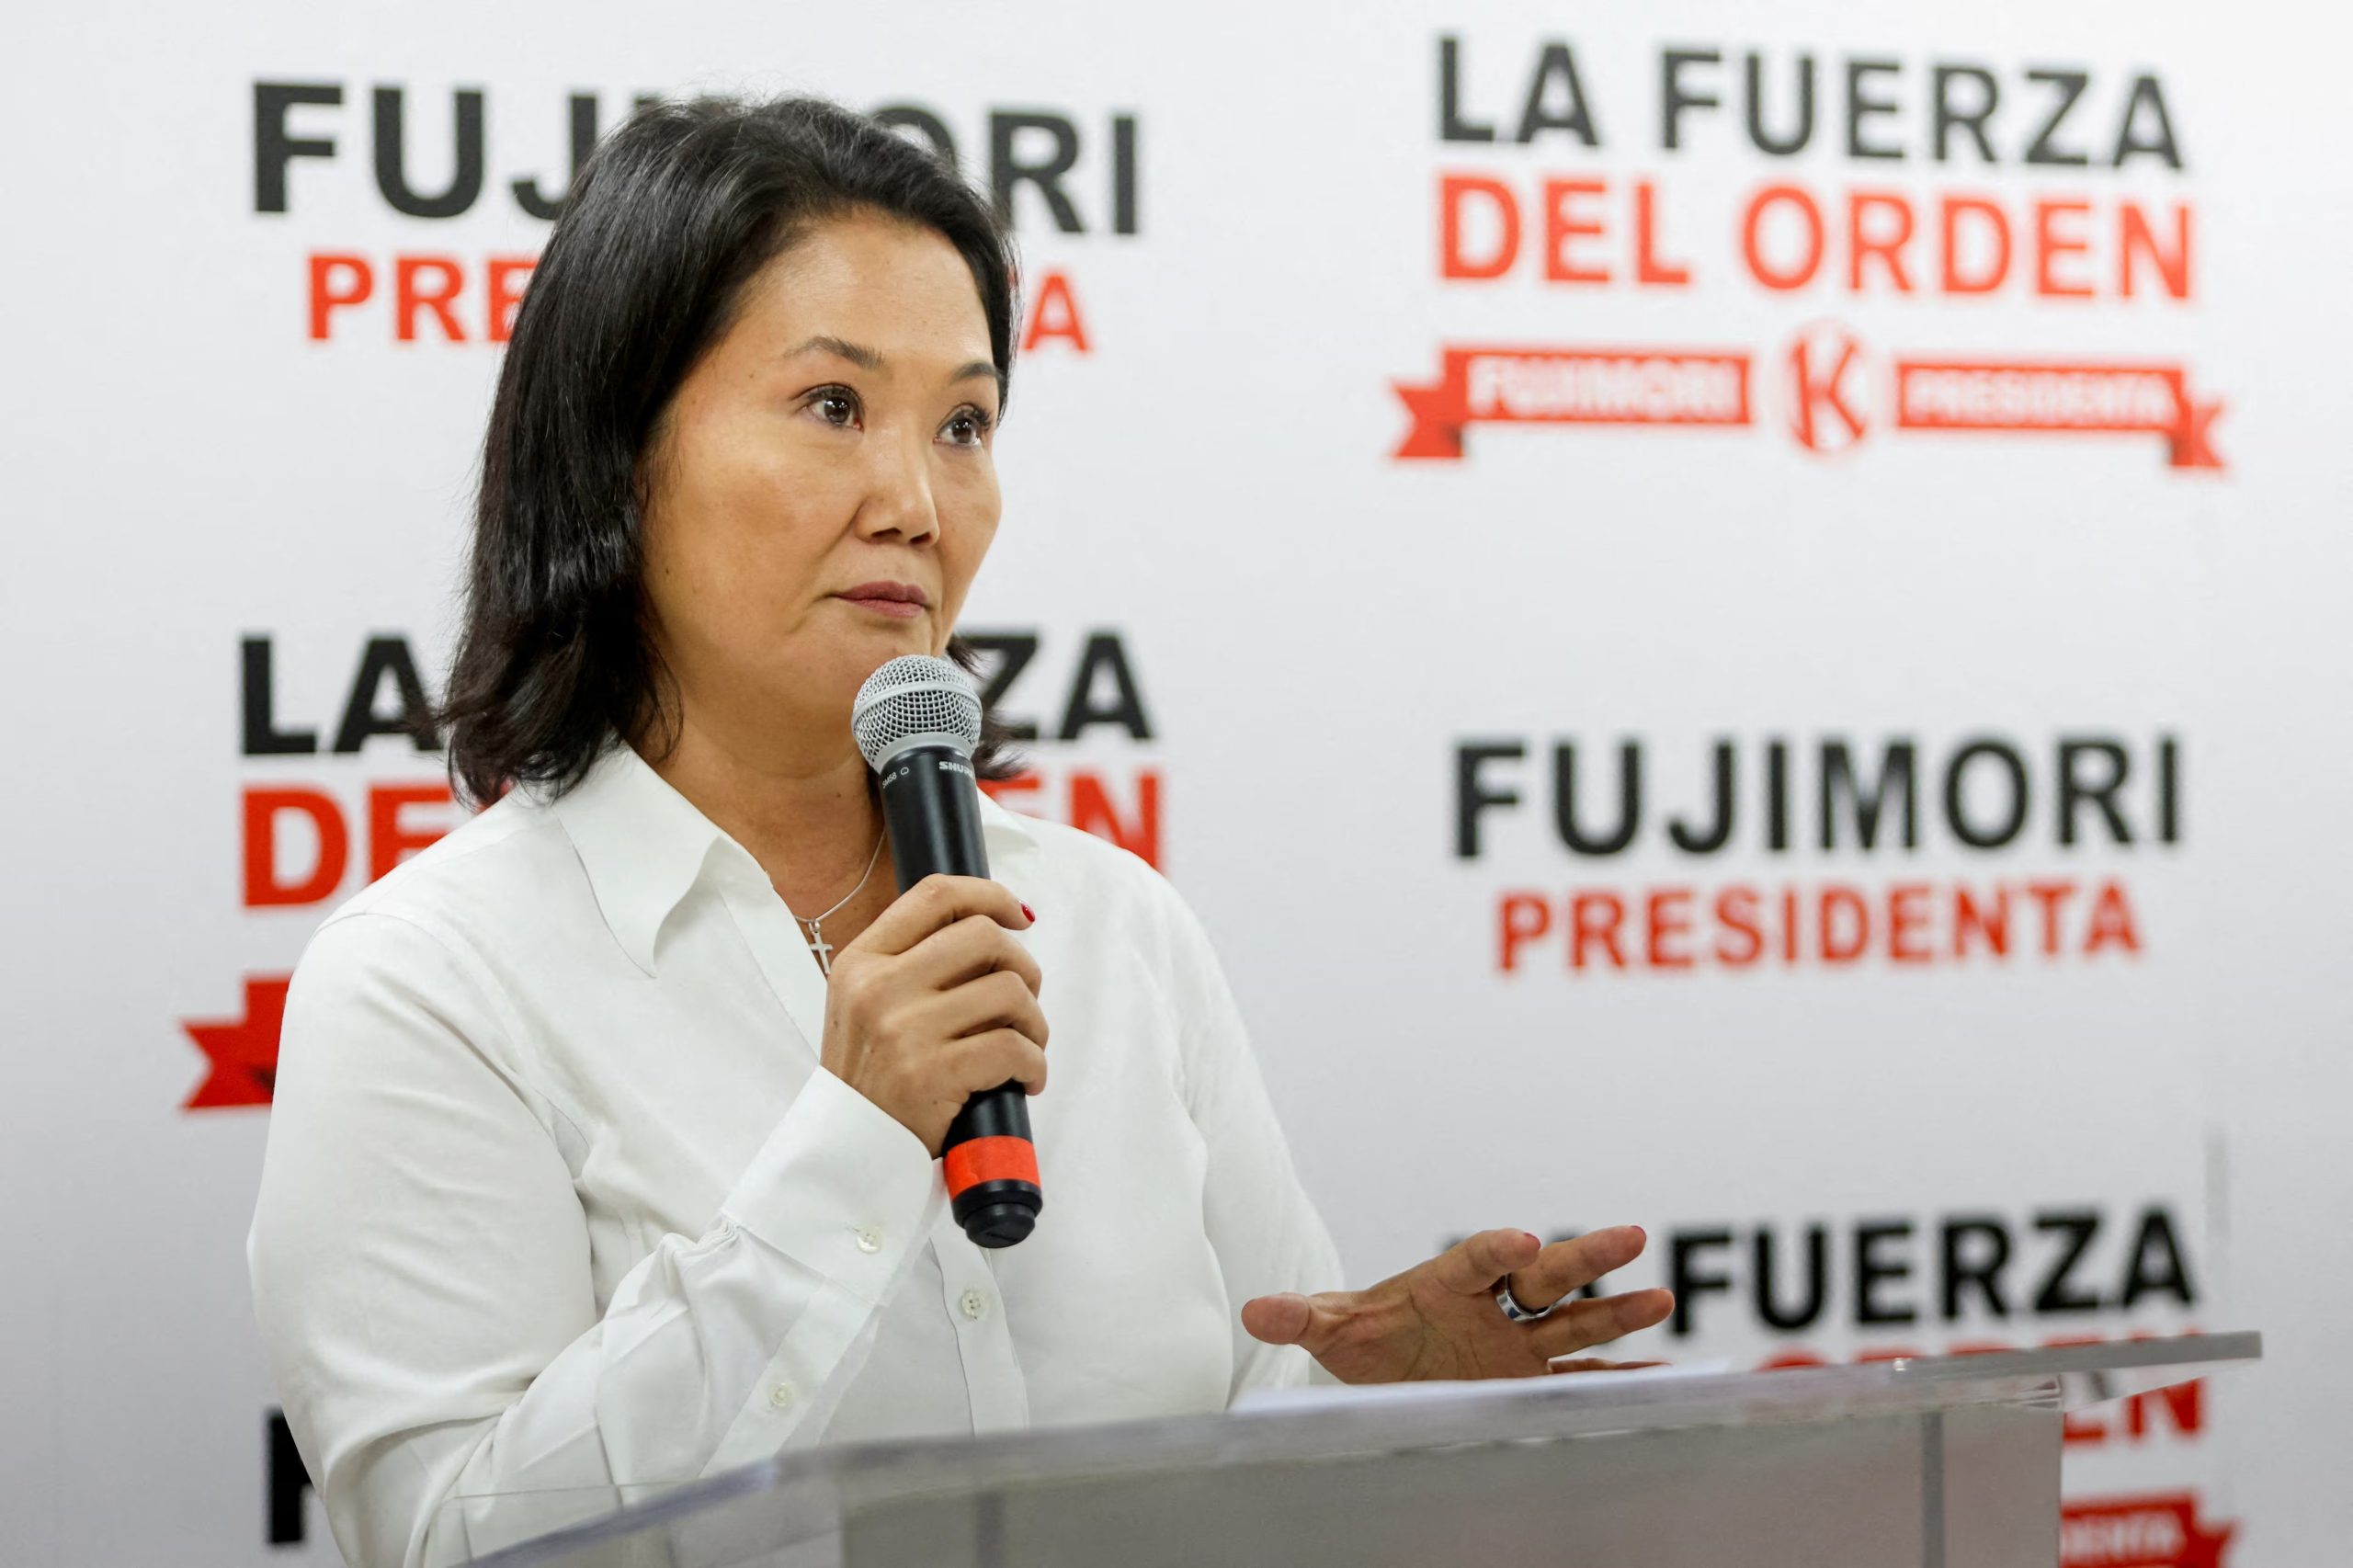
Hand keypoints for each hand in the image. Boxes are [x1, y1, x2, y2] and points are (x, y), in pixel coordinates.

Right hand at [820, 874, 1044, 1154]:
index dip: (989, 895)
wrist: (848, 1153)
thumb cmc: (871, 1079)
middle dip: (1022, 967)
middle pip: (984, 937)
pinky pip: (1013, 1047)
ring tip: (1023, 1046)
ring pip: (1009, 991)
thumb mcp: (866, 1006)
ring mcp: (904, 1030)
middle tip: (1020, 1004)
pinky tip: (1023, 1080)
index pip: (935, 895)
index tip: (1017, 916)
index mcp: (861, 962)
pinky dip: (1033, 1064)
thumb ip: (912, 964)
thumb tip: (992, 926)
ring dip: (1033, 1022)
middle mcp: (878, 988)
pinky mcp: (932, 1074)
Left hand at [1241, 1226, 1673, 1382]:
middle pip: (1543, 1275)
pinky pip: (1580, 1376)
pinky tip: (1661, 1379)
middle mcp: (1491, 1305)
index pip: (1474, 1258)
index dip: (1496, 1249)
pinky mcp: (1528, 1378)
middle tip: (1630, 1235)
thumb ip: (1303, 1318)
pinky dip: (1618, 1377)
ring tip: (1660, 1299)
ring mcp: (1516, 1342)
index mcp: (1445, 1281)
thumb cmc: (1362, 1341)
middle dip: (1584, 1257)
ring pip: (1573, 1320)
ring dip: (1615, 1312)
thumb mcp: (1333, 1332)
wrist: (1386, 1369)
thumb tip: (1257, 1311)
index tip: (1518, 1241)